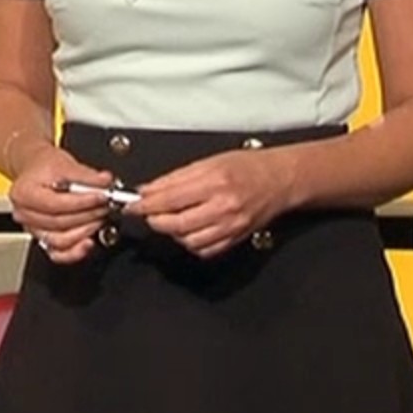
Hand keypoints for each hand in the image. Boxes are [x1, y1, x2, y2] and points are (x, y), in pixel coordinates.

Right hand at [8, 143, 116, 264]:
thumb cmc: (44, 168)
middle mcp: (24, 214)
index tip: (102, 196)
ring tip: (99, 217)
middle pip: (59, 222)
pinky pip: (58, 254)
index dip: (82, 203)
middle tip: (105, 205)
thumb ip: (86, 175)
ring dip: (85, 231)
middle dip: (88, 215)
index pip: (56, 204)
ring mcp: (32, 229)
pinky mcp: (42, 239)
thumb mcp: (64, 164)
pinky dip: (75, 252)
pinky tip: (88, 242)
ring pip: (60, 240)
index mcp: (23, 194)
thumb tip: (104, 181)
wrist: (36, 172)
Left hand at [126, 149, 297, 258]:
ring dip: (172, 232)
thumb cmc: (247, 166)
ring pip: (188, 240)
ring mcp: (231, 226)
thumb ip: (175, 178)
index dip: (145, 205)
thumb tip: (148, 189)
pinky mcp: (236, 239)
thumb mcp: (208, 162)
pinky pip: (205, 250)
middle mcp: (223, 207)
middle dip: (155, 220)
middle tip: (147, 213)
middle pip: (177, 224)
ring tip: (169, 219)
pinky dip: (190, 243)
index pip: (170, 199)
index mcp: (215, 183)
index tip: (132, 205)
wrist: (280, 180)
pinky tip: (188, 231)